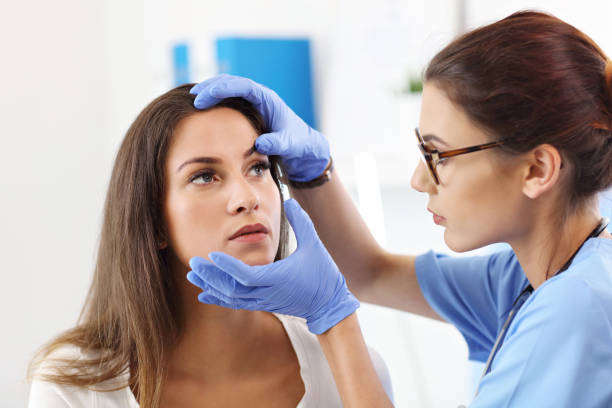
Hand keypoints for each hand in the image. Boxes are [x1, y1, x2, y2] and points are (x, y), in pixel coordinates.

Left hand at [187, 198, 358, 333]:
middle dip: (211, 276)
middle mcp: (267, 292)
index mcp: (278, 278)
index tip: (211, 254)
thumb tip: (289, 200)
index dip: (227, 266)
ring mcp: (264, 301)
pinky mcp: (263, 304)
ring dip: (211, 285)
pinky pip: (236, 303)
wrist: (328, 305)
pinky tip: (203, 294)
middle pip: (232, 288)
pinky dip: (218, 298)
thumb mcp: (314, 244)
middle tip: (193, 263)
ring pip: (231, 297)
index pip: (246, 275)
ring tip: (193, 274)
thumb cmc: (323, 274)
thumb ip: (301, 222)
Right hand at [190, 74, 329, 181]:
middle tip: (193, 97)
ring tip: (193, 99)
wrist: (304, 149)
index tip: (203, 98)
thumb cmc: (298, 145)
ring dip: (211, 92)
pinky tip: (204, 110)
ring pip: (228, 89)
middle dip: (211, 87)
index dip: (221, 89)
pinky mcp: (249, 112)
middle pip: (230, 82)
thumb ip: (277, 143)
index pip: (241, 86)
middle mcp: (259, 97)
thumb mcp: (289, 145)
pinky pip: (229, 101)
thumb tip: (260, 143)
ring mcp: (253, 103)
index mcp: (267, 99)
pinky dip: (216, 102)